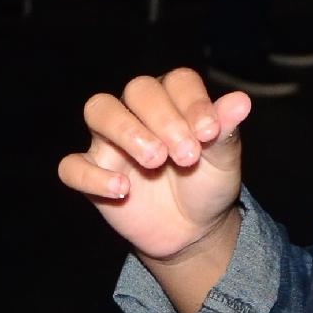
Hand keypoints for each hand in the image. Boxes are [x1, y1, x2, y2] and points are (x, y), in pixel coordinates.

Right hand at [58, 69, 249, 264]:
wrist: (191, 229)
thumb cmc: (206, 185)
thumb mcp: (223, 160)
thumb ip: (226, 131)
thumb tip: (241, 101)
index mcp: (173, 100)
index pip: (176, 82)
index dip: (192, 102)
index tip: (210, 134)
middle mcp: (137, 112)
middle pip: (136, 91)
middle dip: (163, 119)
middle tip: (186, 155)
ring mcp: (109, 142)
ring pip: (98, 111)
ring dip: (126, 131)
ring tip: (154, 161)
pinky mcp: (91, 173)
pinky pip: (72, 167)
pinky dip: (92, 176)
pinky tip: (123, 190)